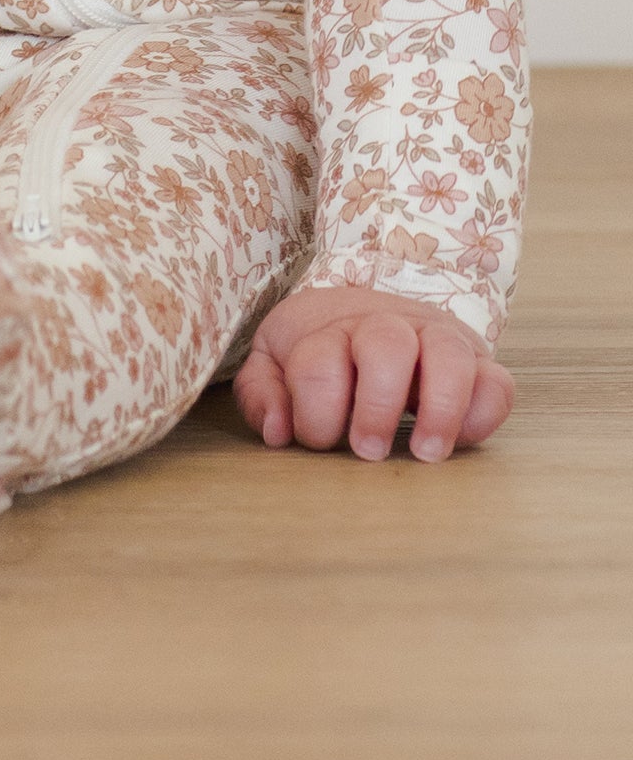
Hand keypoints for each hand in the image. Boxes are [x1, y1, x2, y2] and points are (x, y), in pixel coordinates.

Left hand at [233, 283, 513, 463]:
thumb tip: (277, 433)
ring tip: (424, 453)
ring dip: (440, 408)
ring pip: (450, 356)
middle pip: (387, 345)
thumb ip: (263, 393)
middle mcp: (385, 328)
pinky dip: (485, 412)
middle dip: (377, 403)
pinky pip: (497, 381)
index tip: (317, 439)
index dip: (315, 411)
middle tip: (367, 450)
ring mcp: (435, 340)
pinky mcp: (476, 362)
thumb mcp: (274, 361)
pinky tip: (462, 440)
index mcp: (329, 329)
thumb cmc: (317, 348)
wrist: (365, 307)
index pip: (319, 364)